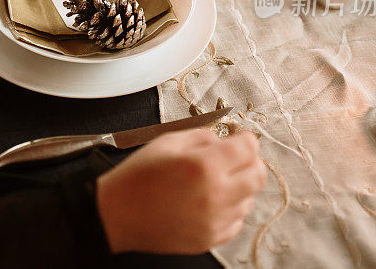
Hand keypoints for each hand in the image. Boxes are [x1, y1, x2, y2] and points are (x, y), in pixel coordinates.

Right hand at [96, 130, 265, 254]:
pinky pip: (236, 221)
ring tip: (212, 182)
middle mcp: (214, 195)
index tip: (240, 139)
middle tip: (234, 159)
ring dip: (238, 187)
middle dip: (250, 162)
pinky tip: (208, 202)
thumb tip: (224, 137)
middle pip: (258, 176)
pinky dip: (228, 210)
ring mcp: (214, 221)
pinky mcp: (210, 239)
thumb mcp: (167, 142)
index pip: (249, 148)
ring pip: (249, 200)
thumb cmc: (137, 177)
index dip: (245, 140)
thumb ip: (202, 136)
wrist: (117, 213)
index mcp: (204, 165)